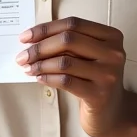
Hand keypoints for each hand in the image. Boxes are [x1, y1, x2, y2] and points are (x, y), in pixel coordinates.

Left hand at [16, 17, 128, 136]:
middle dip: (40, 47)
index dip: (46, 28)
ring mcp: (108, 74)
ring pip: (65, 62)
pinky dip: (48, 78)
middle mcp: (113, 53)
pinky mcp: (99, 94)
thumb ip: (69, 42)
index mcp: (111, 36)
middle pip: (68, 40)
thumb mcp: (88, 55)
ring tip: (28, 68)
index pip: (73, 24)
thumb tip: (33, 39)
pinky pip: (66, 81)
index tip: (25, 37)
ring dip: (41, 64)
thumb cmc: (94, 77)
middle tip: (22, 56)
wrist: (112, 112)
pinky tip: (39, 78)